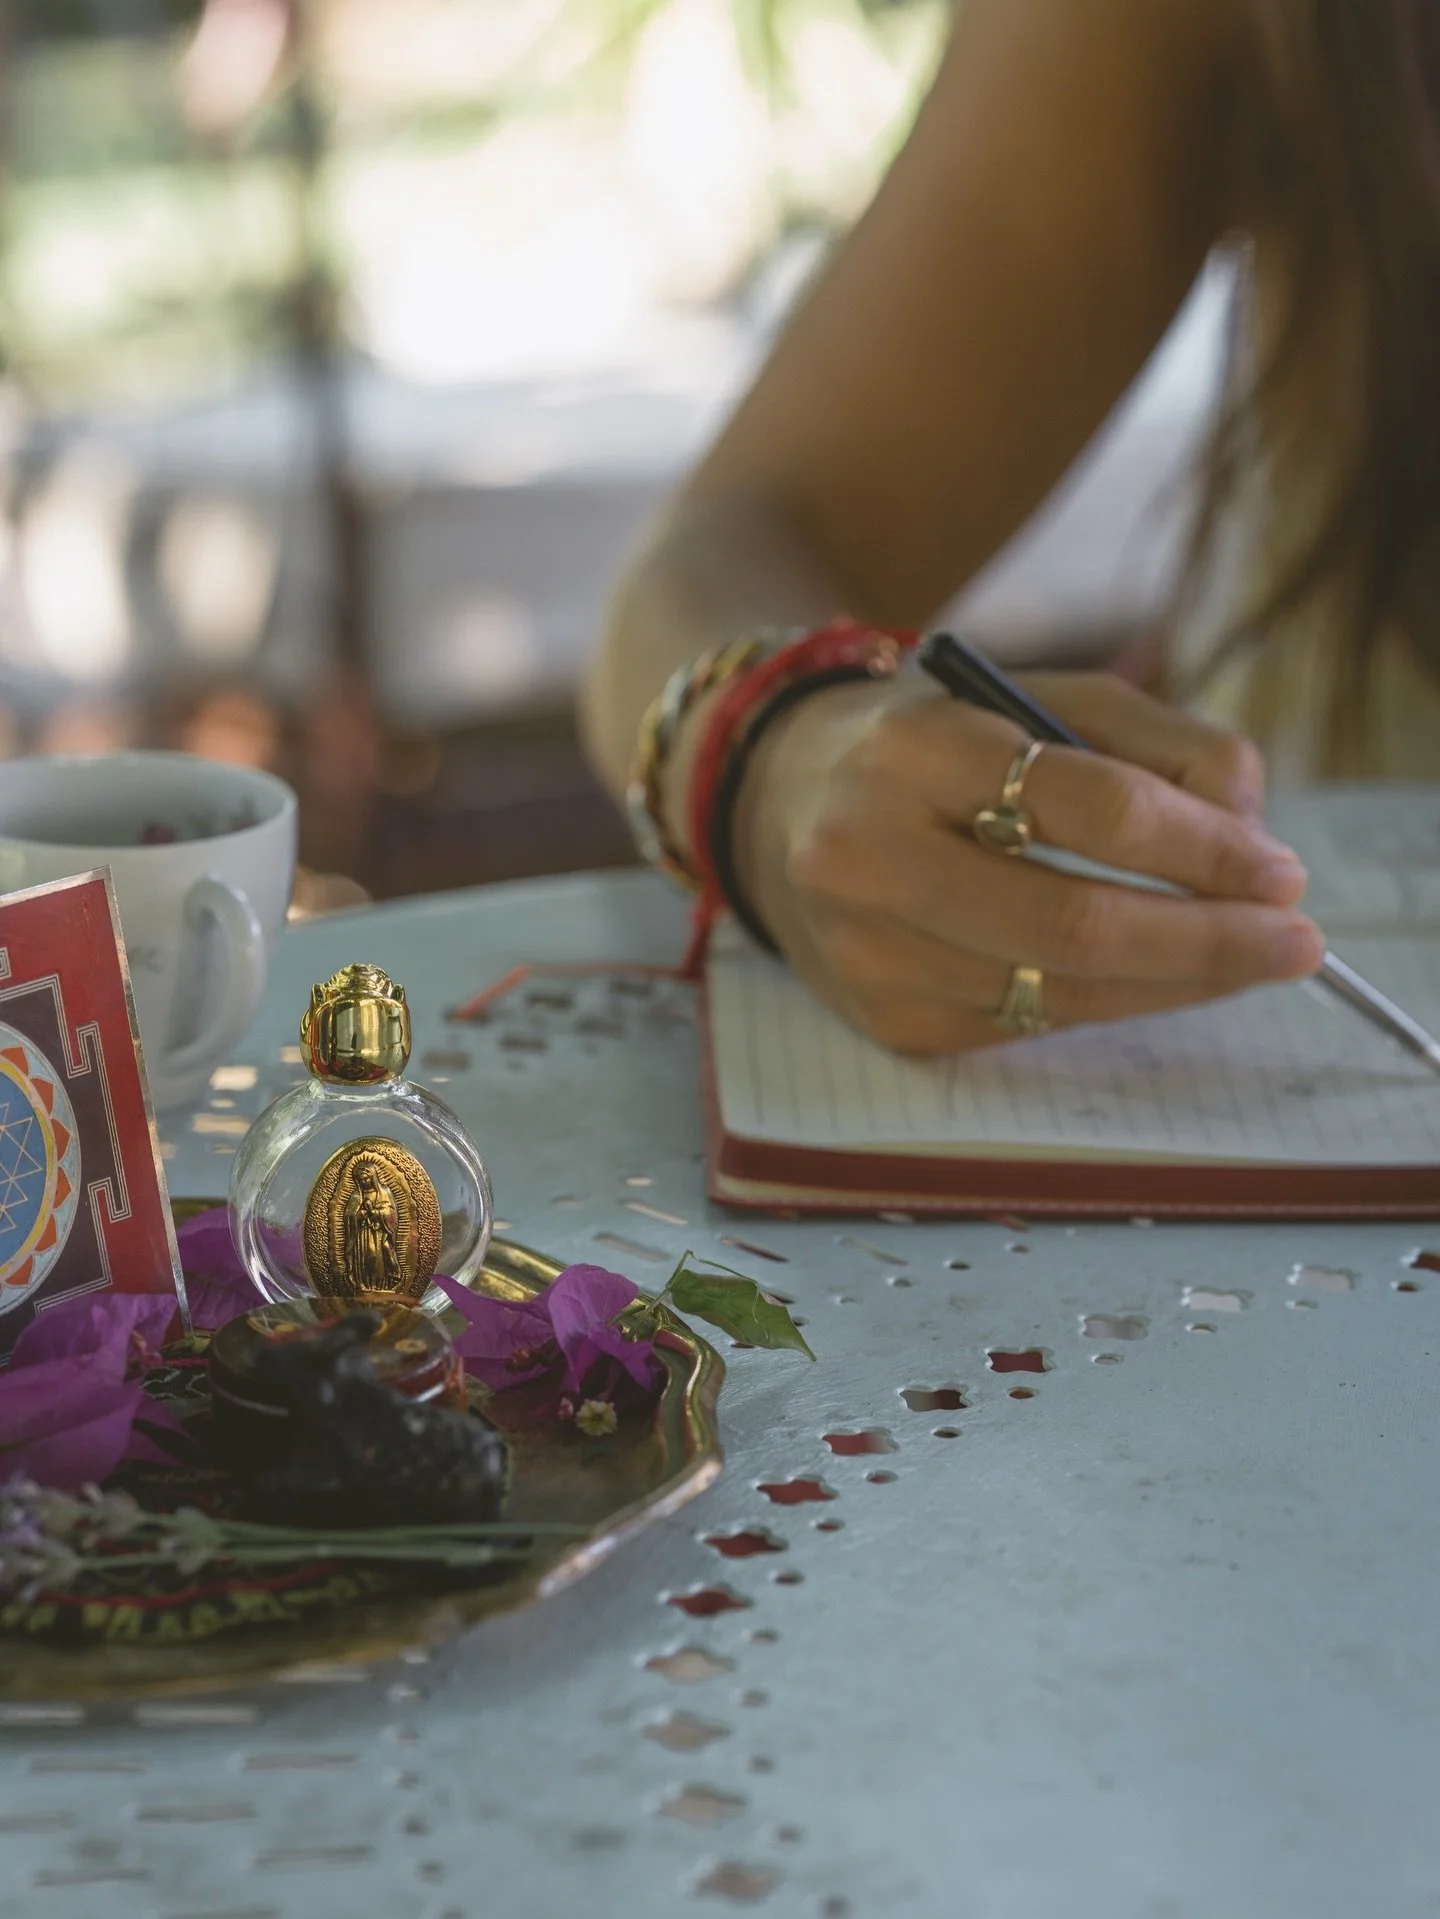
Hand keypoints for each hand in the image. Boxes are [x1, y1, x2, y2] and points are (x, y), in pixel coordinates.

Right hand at [730, 670, 1322, 1054]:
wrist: (774, 798)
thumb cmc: (928, 742)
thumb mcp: (1035, 697)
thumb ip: (1155, 746)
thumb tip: (1248, 838)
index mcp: (913, 749)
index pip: (1087, 808)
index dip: (1201, 849)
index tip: (1280, 872)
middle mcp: (869, 854)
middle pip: (1072, 928)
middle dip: (1205, 943)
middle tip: (1292, 941)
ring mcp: (865, 950)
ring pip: (1054, 994)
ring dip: (1172, 986)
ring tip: (1243, 959)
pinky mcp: (879, 1016)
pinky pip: (1023, 1026)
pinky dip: (1104, 1004)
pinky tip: (1149, 977)